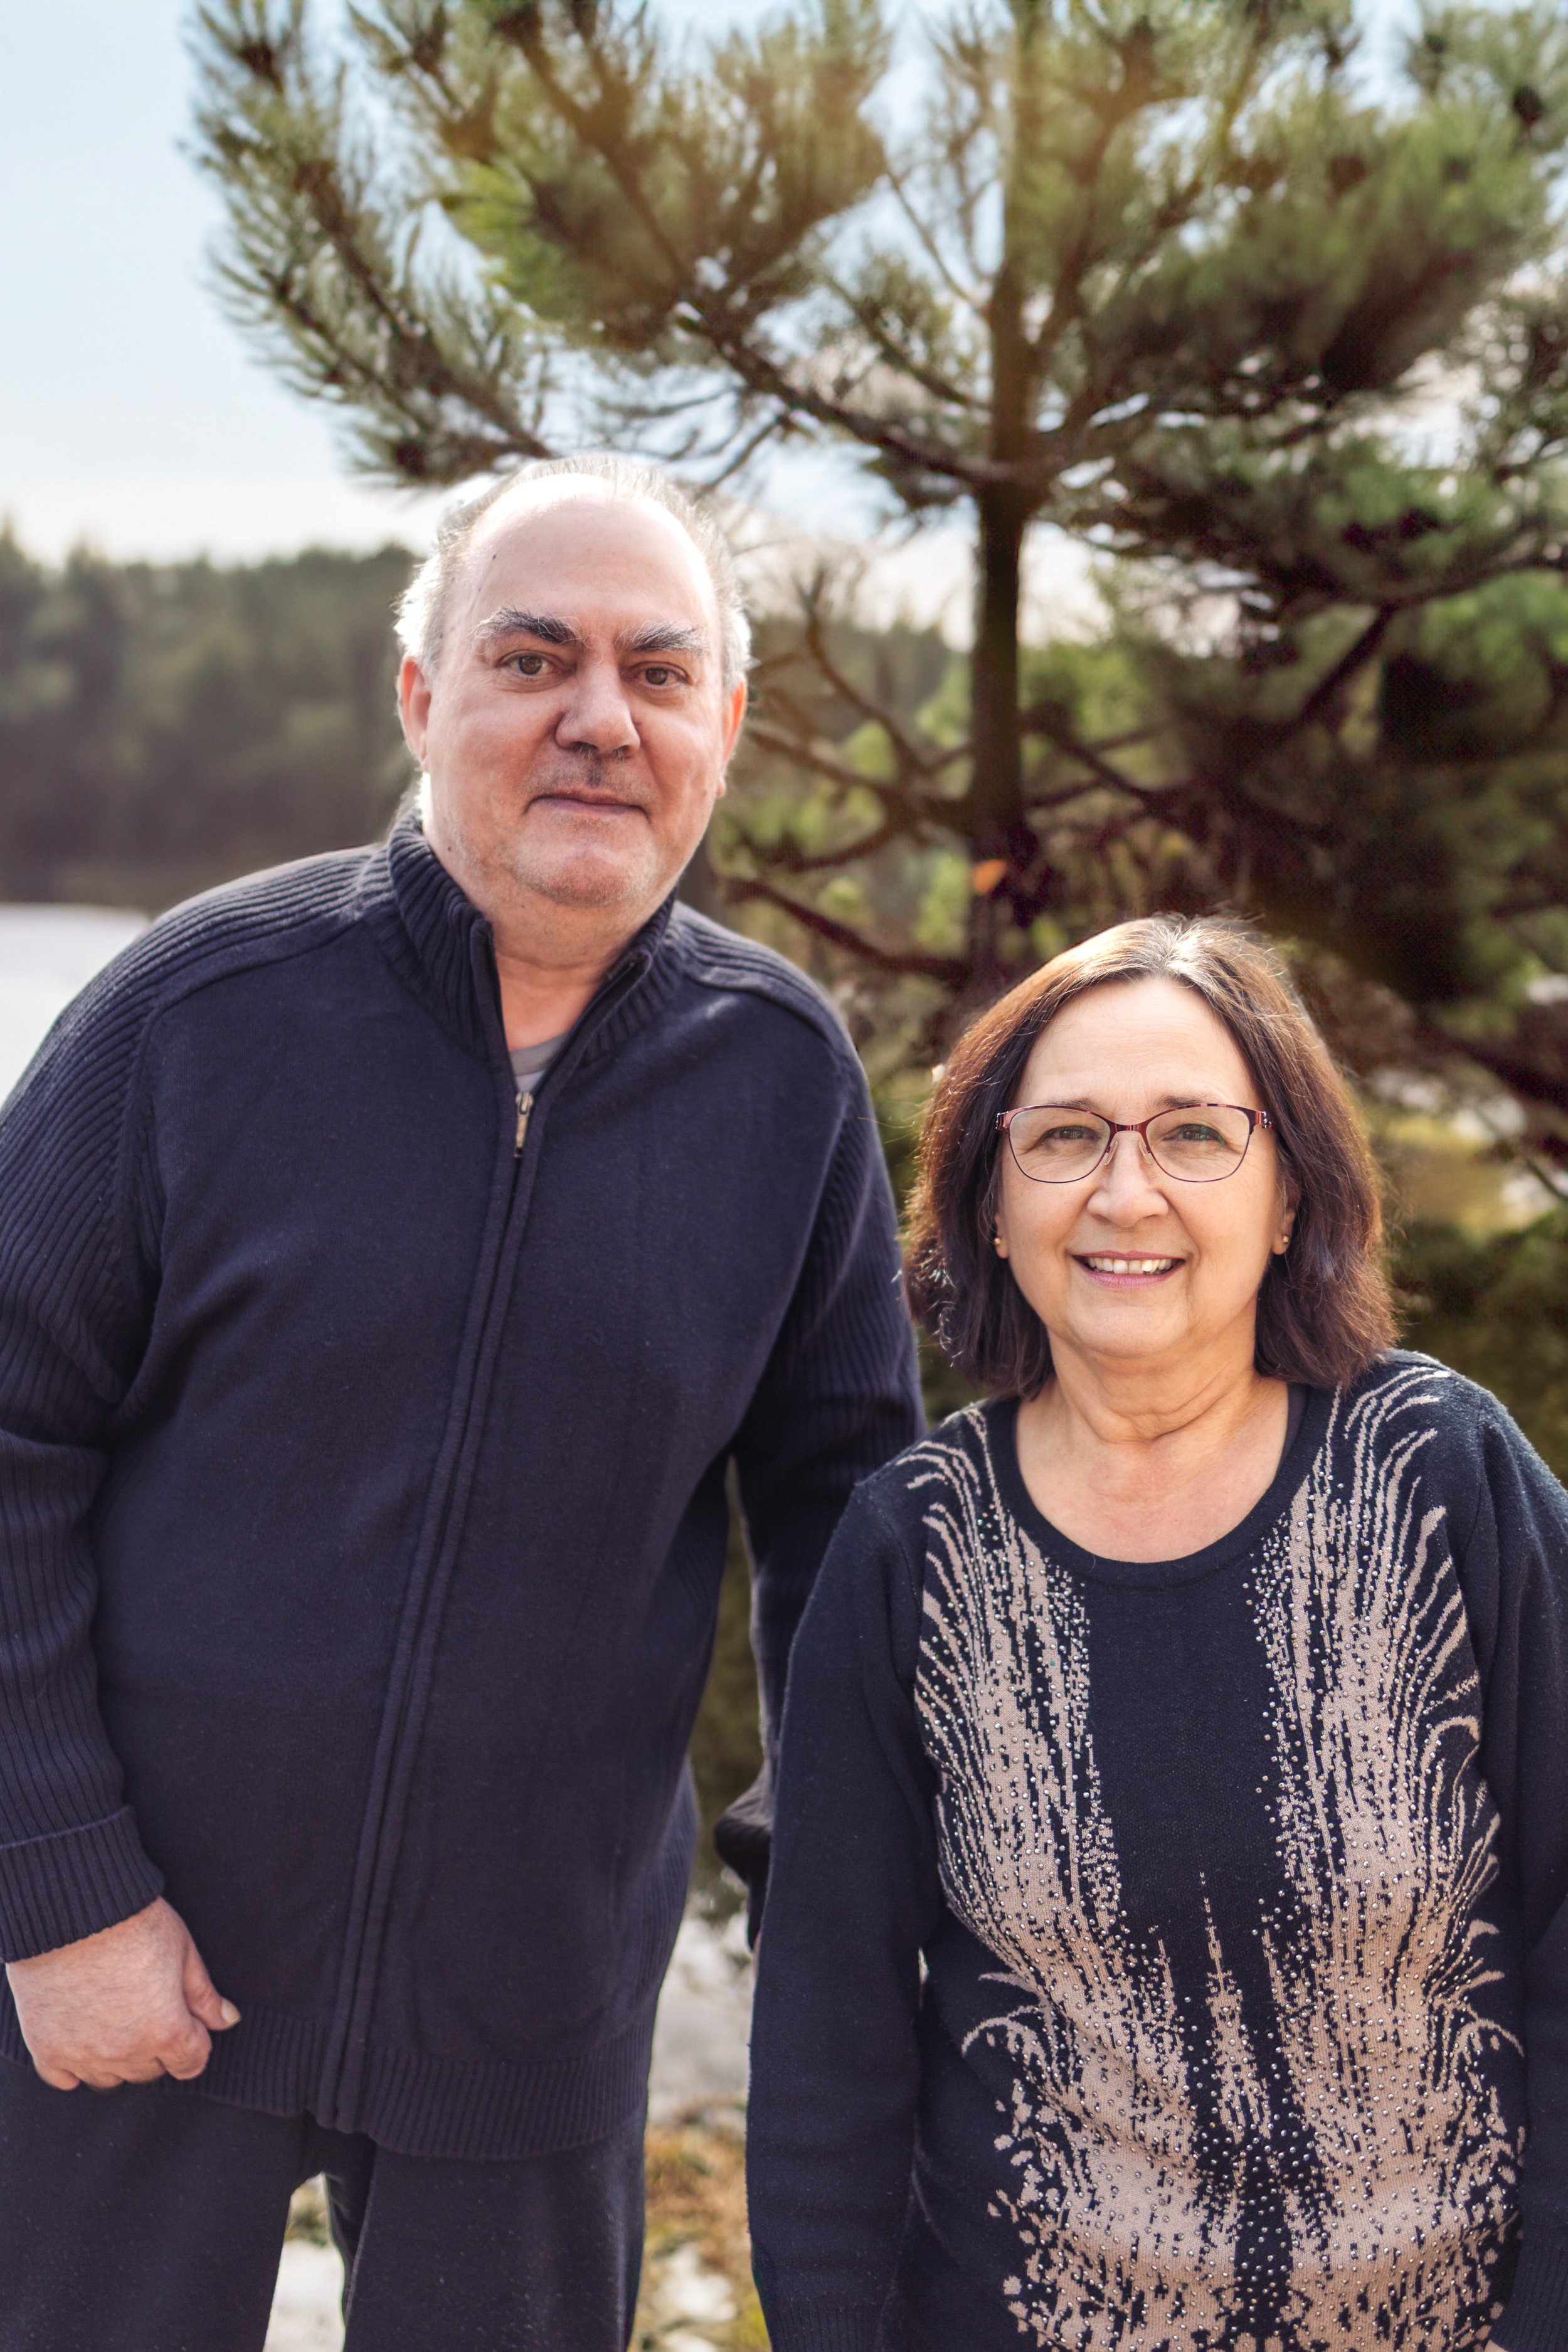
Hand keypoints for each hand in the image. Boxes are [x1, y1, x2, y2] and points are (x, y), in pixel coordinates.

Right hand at [5, 1897, 238, 2089]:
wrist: (71, 1909)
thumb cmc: (133, 1922)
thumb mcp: (182, 1950)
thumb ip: (203, 1994)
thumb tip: (227, 2020)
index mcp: (166, 2031)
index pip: (191, 2062)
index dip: (193, 2041)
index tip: (185, 2021)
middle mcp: (125, 2053)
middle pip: (150, 2071)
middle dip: (157, 2048)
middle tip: (147, 2009)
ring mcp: (83, 2056)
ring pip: (109, 2080)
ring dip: (117, 2059)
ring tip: (114, 2018)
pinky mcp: (45, 2050)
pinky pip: (65, 2079)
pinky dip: (74, 2065)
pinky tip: (82, 2035)